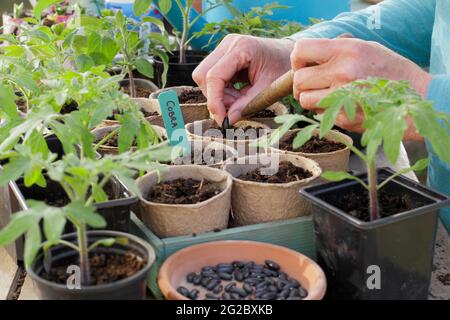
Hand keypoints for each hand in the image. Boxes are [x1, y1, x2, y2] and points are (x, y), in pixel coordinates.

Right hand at [193, 34, 293, 124]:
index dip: (214, 100)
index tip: (222, 119)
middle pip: (202, 75)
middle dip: (215, 98)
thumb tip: (228, 120)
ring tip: (239, 101)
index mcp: (241, 48)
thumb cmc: (282, 68)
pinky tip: (238, 95)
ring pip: (204, 78)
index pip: (214, 76)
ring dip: (218, 96)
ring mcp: (223, 49)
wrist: (289, 54)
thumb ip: (248, 104)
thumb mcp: (269, 88)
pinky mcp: (222, 56)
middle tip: (234, 110)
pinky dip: (221, 92)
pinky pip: (211, 78)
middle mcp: (228, 44)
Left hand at [291, 38, 430, 135]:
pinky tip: (339, 107)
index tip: (304, 66)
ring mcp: (343, 96)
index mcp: (346, 50)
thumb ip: (335, 51)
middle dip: (302, 84)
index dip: (298, 60)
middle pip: (298, 79)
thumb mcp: (364, 48)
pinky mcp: (344, 118)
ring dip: (310, 99)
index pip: (300, 51)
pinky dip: (323, 113)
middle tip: (314, 85)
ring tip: (326, 96)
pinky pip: (317, 115)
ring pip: (303, 100)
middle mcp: (343, 71)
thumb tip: (305, 59)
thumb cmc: (388, 71)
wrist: (413, 99)